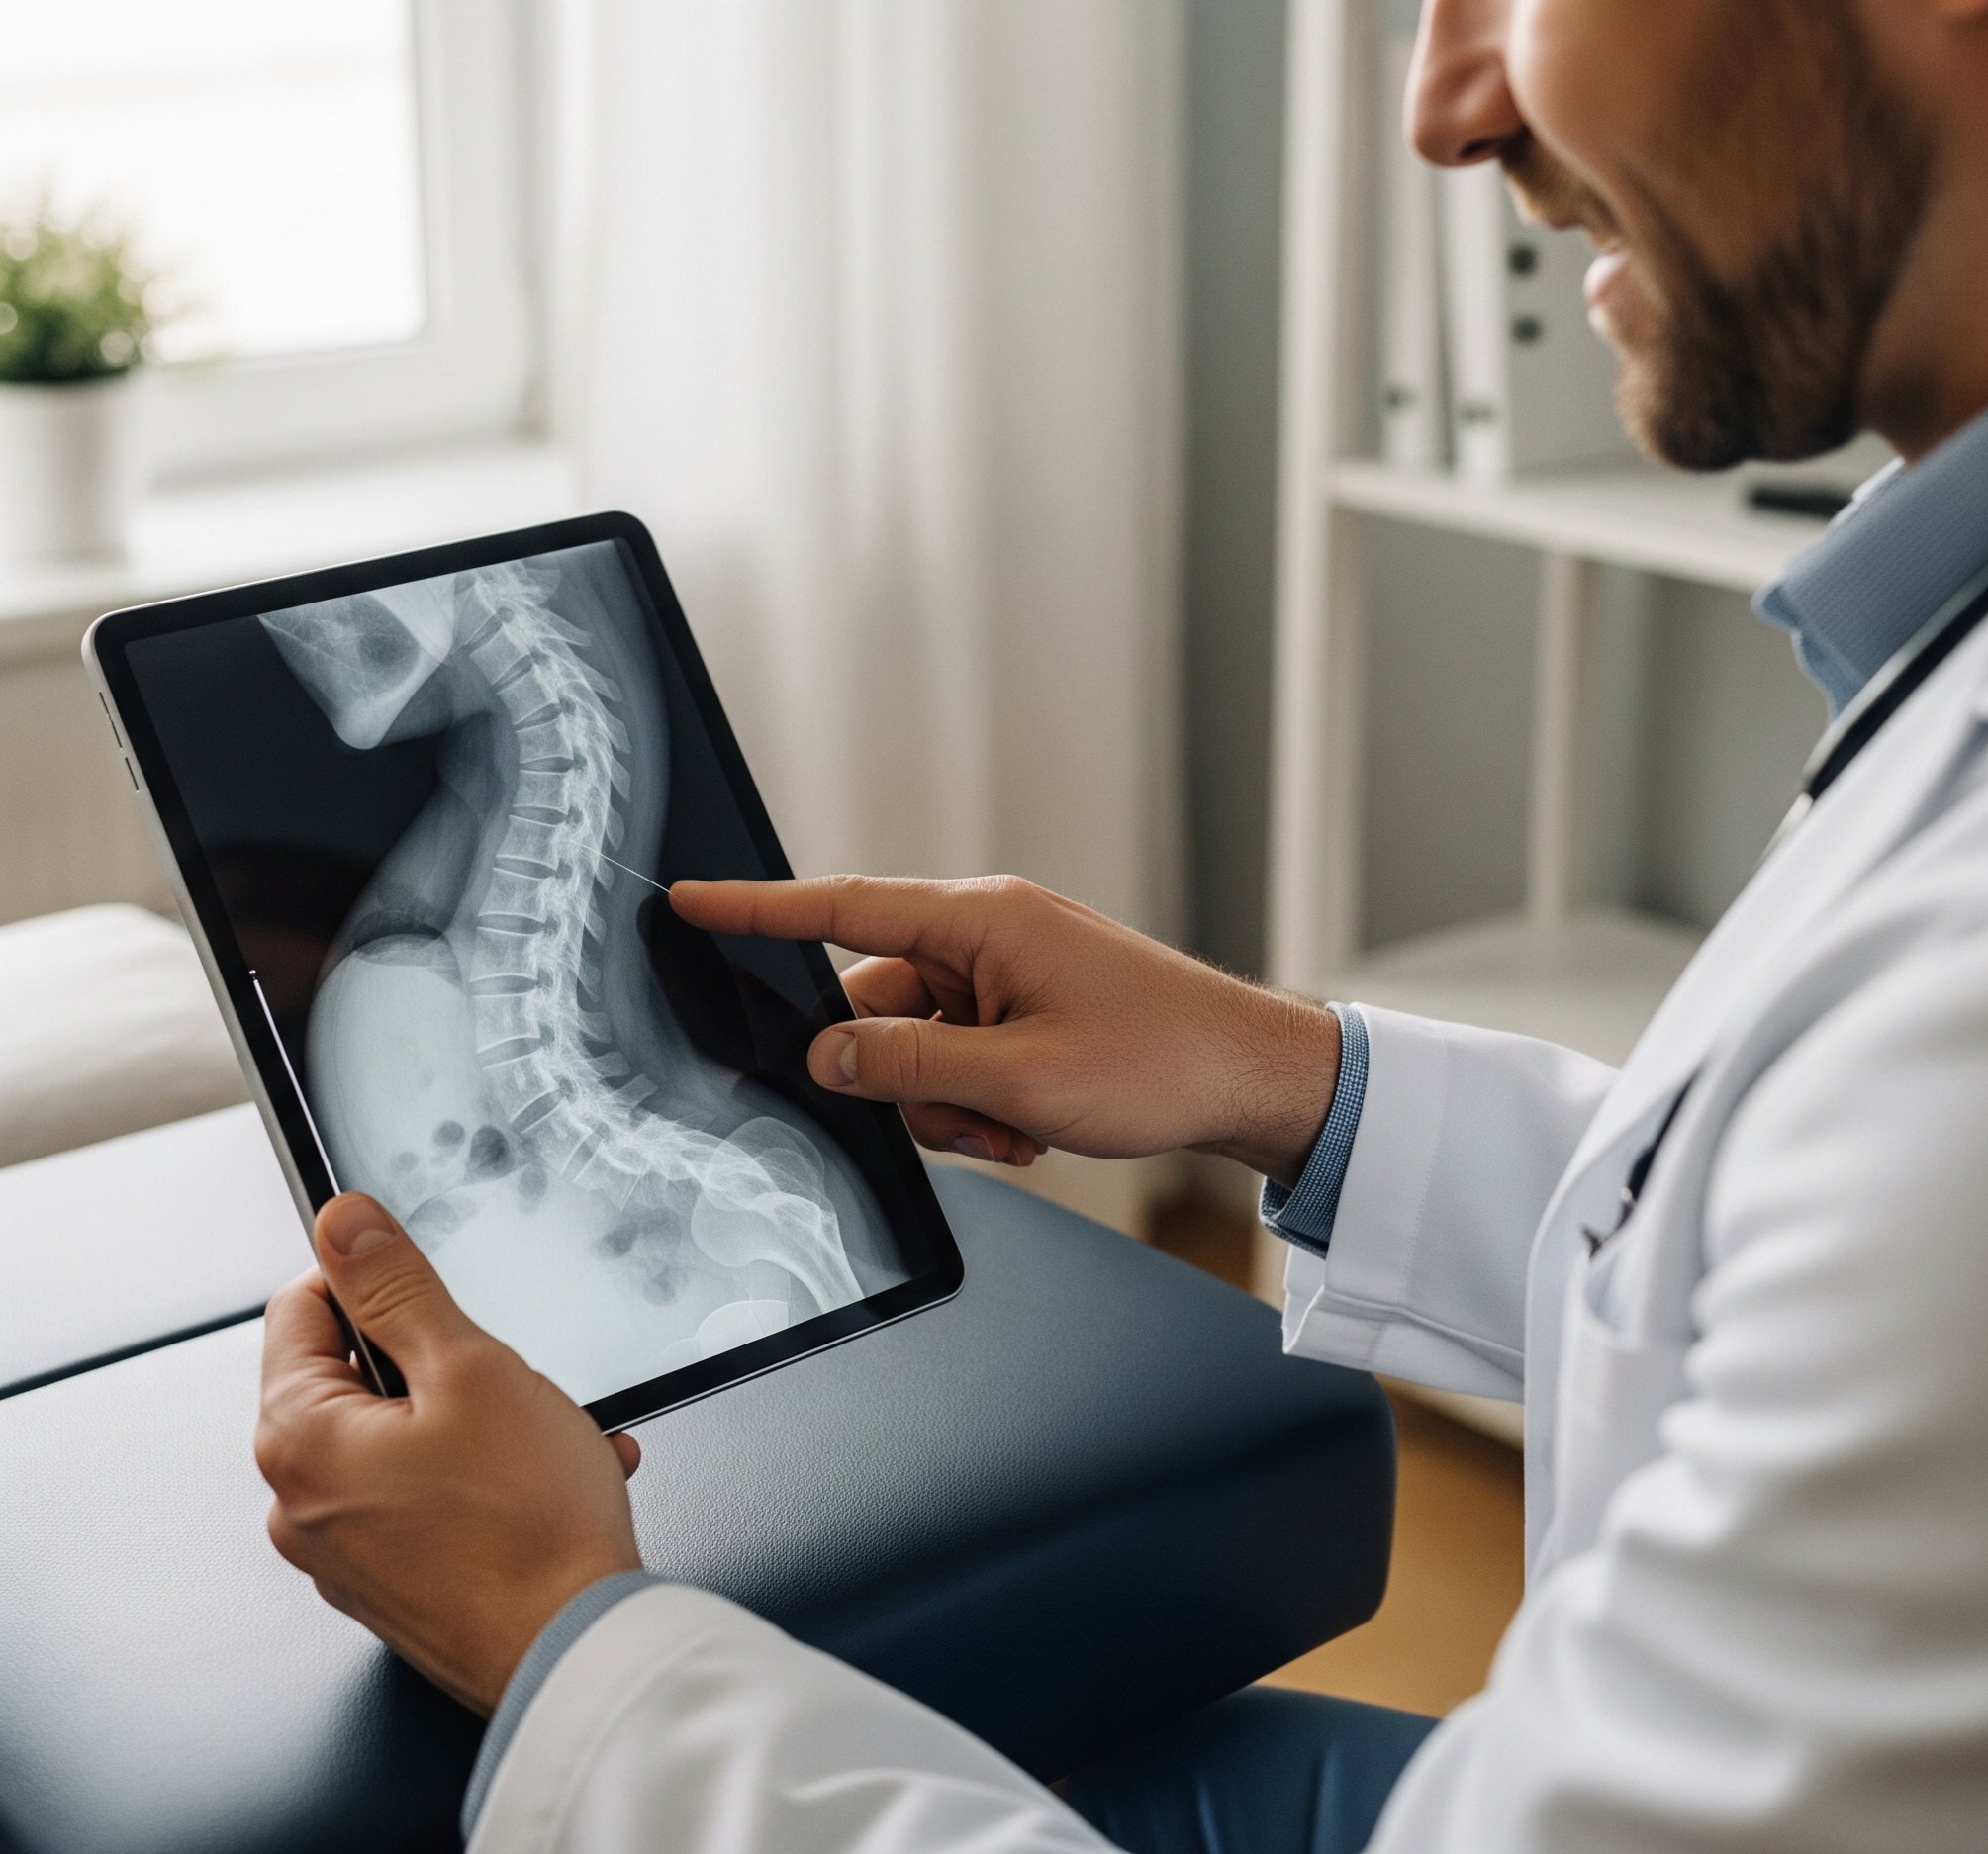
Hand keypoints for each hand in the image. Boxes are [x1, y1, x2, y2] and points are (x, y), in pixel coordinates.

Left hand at [256, 1192, 644, 1715]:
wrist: (575, 1648)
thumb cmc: (527, 1525)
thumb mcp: (469, 1367)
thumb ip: (396, 1286)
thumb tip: (341, 1223)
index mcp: (298, 1438)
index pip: (302, 1304)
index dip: (376, 1279)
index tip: (430, 1285)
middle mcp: (301, 1502)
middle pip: (359, 1373)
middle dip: (443, 1359)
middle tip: (503, 1376)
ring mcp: (346, 1552)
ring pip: (407, 1436)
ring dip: (481, 1418)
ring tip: (548, 1432)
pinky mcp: (394, 1583)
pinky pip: (431, 1496)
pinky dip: (488, 1475)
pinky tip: (555, 1476)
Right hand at [670, 874, 1340, 1183]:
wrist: (1254, 1077)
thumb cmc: (1160, 1059)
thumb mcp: (1019, 1079)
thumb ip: (907, 1067)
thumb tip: (823, 1055)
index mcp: (981, 920)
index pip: (842, 909)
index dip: (757, 910)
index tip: (689, 900)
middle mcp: (987, 936)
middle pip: (877, 1004)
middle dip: (902, 1078)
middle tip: (972, 1122)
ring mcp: (1009, 975)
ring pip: (917, 1047)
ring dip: (950, 1104)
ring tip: (1020, 1130)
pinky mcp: (1027, 1011)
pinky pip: (960, 1060)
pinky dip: (981, 1105)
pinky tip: (1033, 1130)